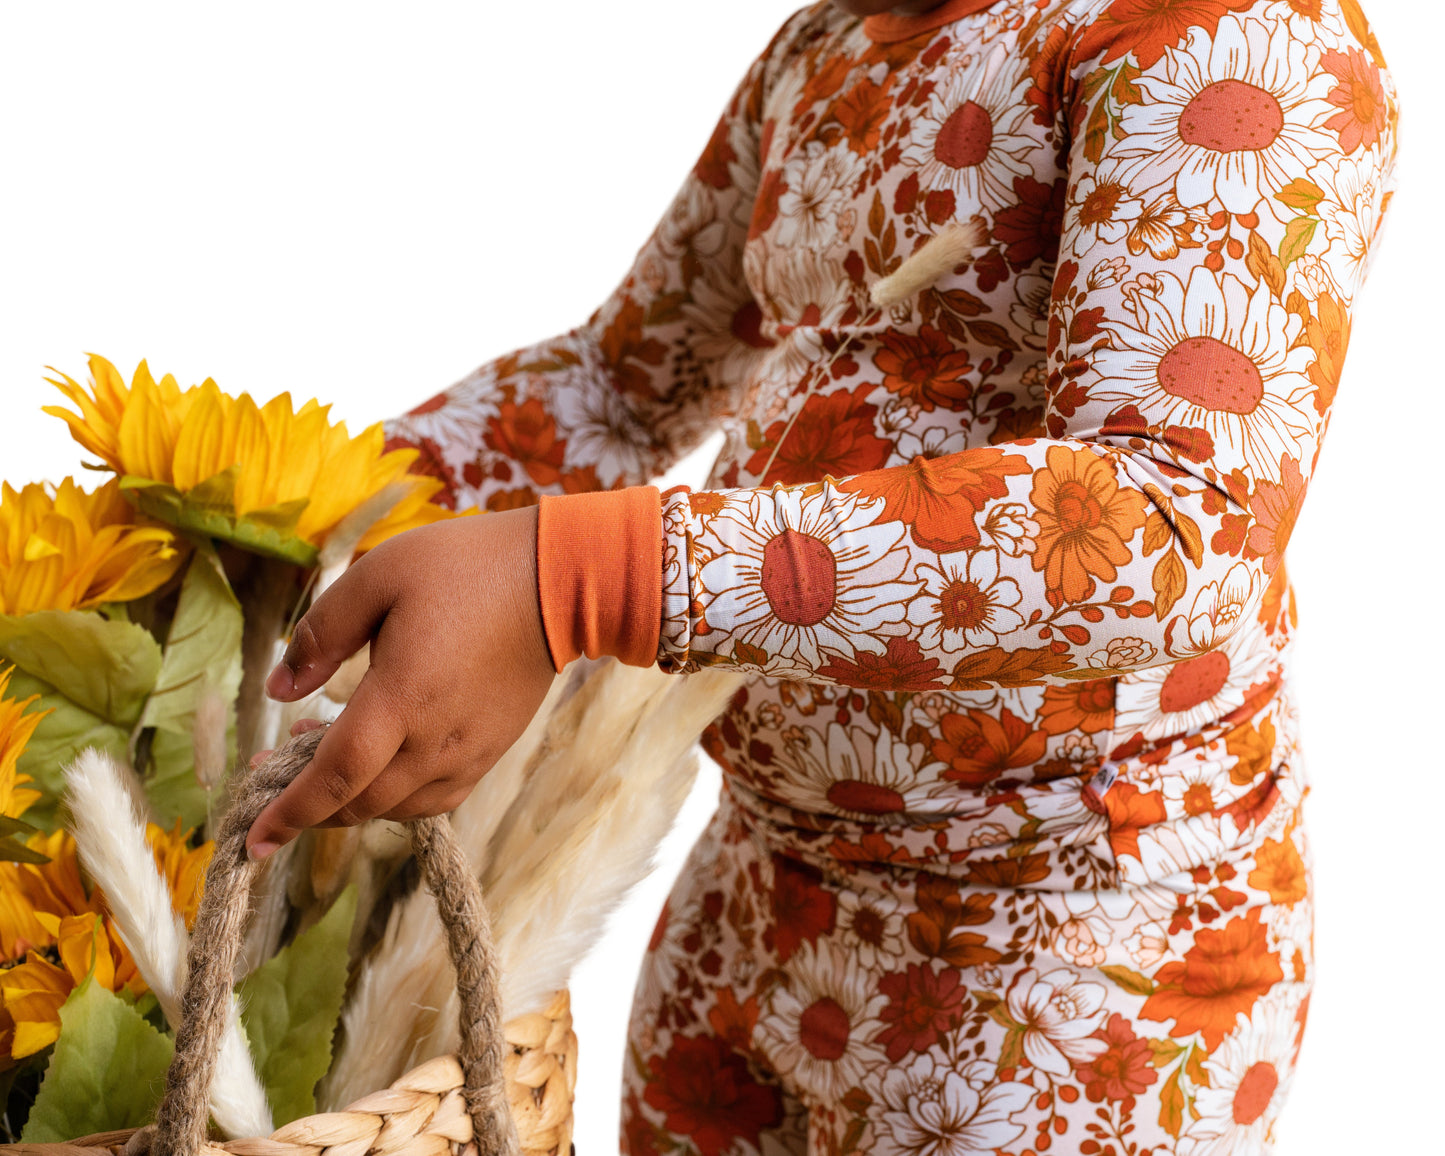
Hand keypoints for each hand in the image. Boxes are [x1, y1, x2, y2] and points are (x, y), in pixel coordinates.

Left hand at [244, 506, 554, 858]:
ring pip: (396, 808)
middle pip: (360, 803)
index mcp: (401, 698)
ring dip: (352, 800)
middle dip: (310, 804)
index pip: (334, 777)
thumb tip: (280, 688)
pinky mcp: (490, 750)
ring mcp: (468, 752)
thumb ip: (321, 634)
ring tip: (328, 753)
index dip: (289, 812)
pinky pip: (434, 799)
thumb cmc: (465, 567)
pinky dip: (396, 798)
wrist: (558, 582)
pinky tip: (384, 764)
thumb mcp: (379, 576)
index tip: (254, 840)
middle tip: (276, 767)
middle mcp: (435, 741)